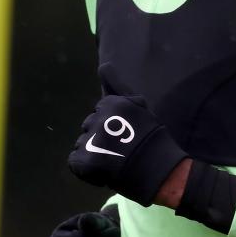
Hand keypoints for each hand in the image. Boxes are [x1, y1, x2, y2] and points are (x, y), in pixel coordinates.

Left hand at [68, 64, 187, 205]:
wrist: (161, 171)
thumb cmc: (150, 138)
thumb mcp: (138, 106)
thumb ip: (117, 85)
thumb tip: (102, 64)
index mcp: (112, 104)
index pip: (98, 112)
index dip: (112, 125)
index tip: (127, 134)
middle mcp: (99, 119)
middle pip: (88, 127)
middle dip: (101, 138)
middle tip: (122, 149)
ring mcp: (91, 141)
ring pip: (81, 144)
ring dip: (94, 153)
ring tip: (115, 161)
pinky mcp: (85, 161)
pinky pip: (74, 162)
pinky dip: (86, 170)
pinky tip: (105, 172)